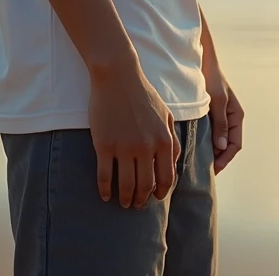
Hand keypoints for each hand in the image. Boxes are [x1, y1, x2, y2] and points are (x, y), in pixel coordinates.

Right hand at [89, 59, 181, 208]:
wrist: (117, 75)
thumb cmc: (142, 93)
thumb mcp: (166, 114)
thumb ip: (173, 139)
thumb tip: (174, 162)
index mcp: (163, 140)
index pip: (166, 178)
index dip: (160, 192)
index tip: (154, 198)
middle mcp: (146, 147)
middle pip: (145, 186)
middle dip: (142, 200)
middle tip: (136, 204)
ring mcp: (124, 147)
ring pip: (126, 185)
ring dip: (125, 199)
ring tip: (122, 202)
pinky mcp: (104, 145)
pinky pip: (104, 176)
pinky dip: (105, 190)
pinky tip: (105, 195)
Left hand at [202, 54, 243, 174]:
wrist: (202, 60)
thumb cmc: (212, 78)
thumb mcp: (217, 101)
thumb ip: (220, 124)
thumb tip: (221, 147)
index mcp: (236, 116)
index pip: (235, 145)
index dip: (225, 159)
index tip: (213, 170)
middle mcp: (230, 118)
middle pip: (226, 145)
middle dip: (217, 158)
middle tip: (202, 170)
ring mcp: (219, 116)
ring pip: (217, 140)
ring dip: (210, 151)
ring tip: (197, 161)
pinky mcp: (209, 114)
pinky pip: (209, 132)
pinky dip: (204, 141)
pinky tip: (193, 146)